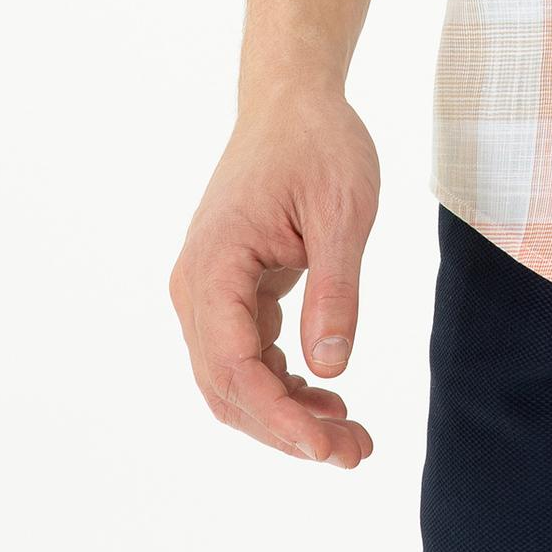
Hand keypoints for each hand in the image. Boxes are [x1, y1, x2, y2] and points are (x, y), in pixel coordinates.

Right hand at [169, 86, 380, 466]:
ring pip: (234, 380)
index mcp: (215, 264)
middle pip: (227, 386)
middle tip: (355, 452)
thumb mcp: (343, 211)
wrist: (292, 99)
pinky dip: (281, 384)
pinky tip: (327, 397)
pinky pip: (245, 355)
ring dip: (285, 414)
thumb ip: (336, 289)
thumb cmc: (318, 143)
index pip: (232, 366)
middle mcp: (196, 286)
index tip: (324, 446)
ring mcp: (207, 290)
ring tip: (351, 436)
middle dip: (286, 430)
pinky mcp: (228, 290)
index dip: (276, 416)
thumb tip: (330, 368)